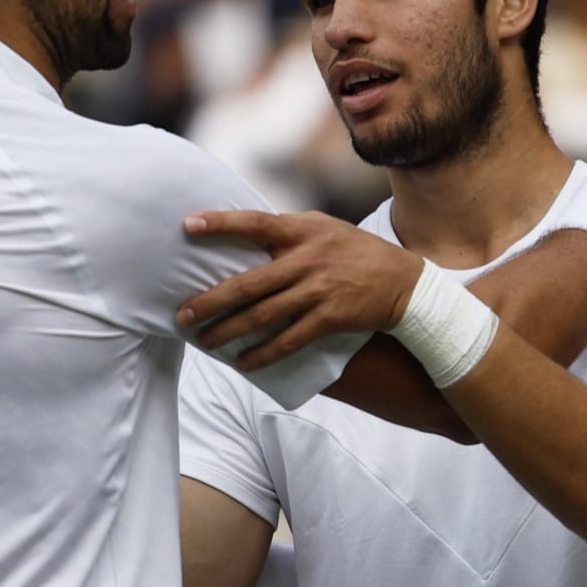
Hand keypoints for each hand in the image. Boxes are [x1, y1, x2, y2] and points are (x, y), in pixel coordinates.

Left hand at [177, 210, 422, 368]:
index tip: (188, 225)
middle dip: (211, 301)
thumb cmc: (354, 251)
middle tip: (182, 316)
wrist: (403, 282)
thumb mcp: (323, 228)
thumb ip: (287, 231)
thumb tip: (243, 235)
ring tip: (205, 342)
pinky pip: (289, 340)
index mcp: (303, 230)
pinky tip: (244, 363)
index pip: (255, 223)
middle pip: (249, 283)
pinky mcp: (330, 318)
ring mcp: (318, 290)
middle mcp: (307, 259)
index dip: (221, 224)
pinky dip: (263, 354)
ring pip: (263, 316)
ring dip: (230, 331)